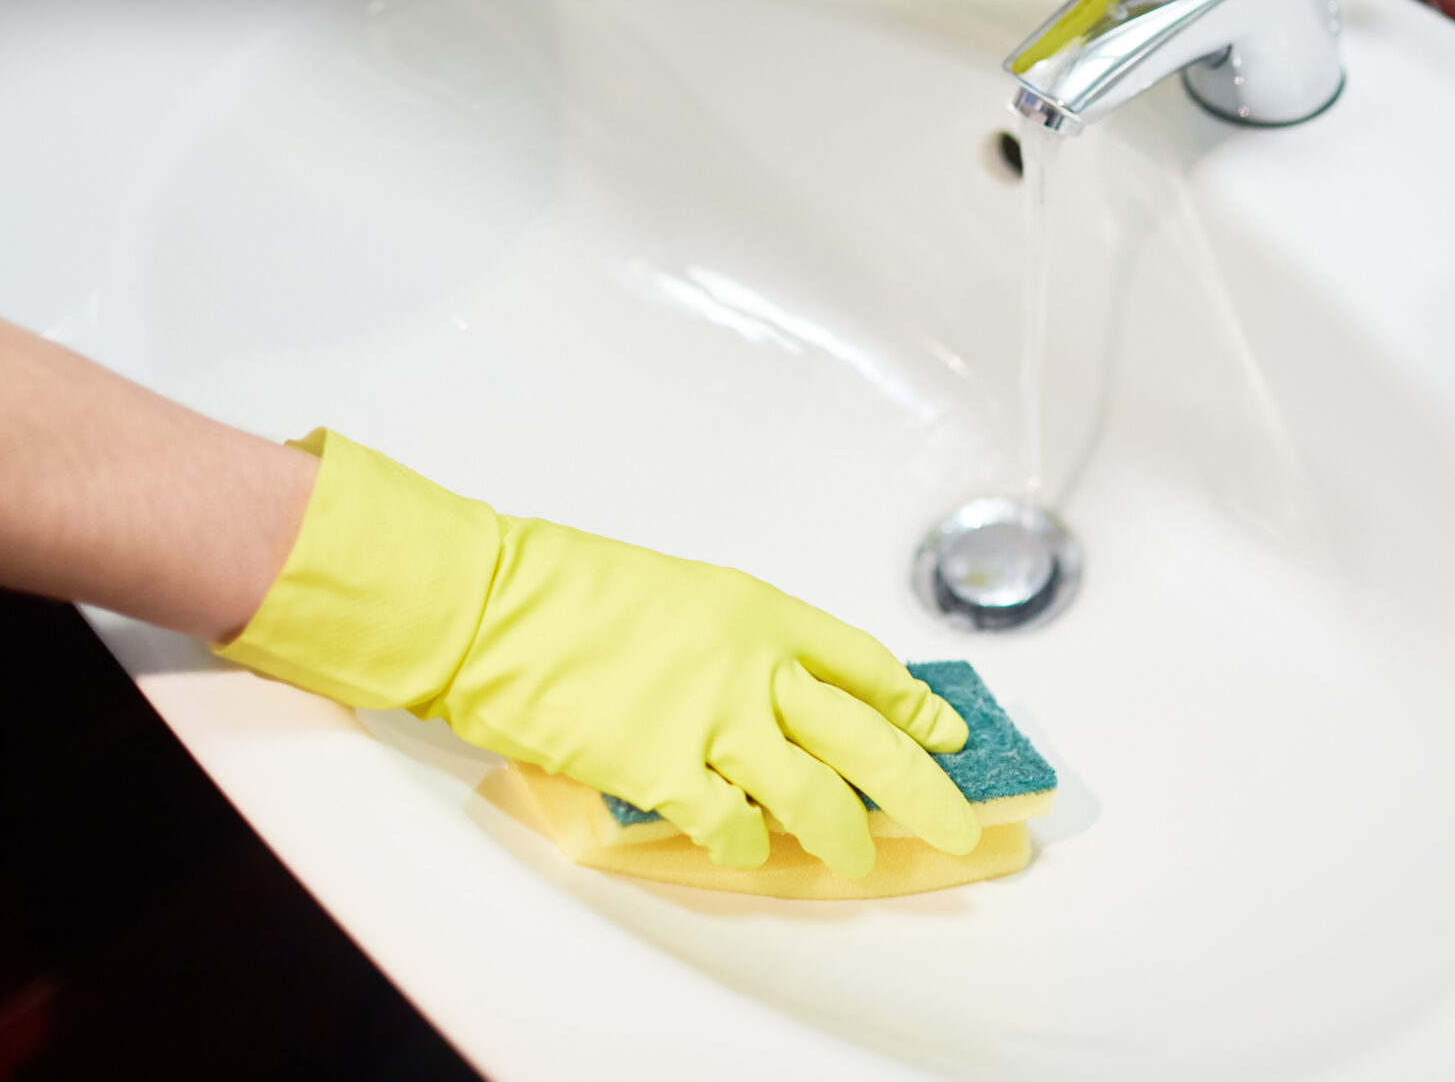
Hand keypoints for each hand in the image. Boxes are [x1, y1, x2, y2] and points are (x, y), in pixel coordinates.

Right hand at [216, 432, 975, 878]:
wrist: (497, 605)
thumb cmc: (571, 592)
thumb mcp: (685, 597)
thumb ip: (741, 644)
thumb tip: (777, 694)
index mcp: (764, 613)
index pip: (866, 666)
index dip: (915, 708)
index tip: (948, 733)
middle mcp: (757, 665)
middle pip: (869, 738)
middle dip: (923, 790)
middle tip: (957, 824)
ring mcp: (716, 719)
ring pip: (817, 796)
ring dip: (845, 837)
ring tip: (860, 861)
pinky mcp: (667, 769)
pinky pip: (733, 826)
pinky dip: (748, 846)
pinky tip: (749, 850)